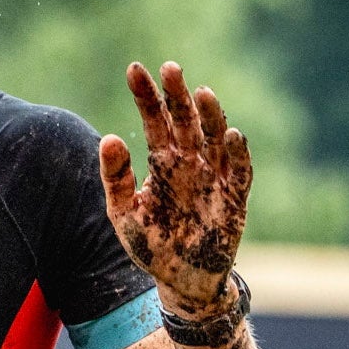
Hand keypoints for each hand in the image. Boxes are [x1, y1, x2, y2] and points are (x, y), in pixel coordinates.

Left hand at [100, 62, 252, 312]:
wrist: (180, 281)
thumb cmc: (152, 245)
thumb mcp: (124, 213)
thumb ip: (116, 178)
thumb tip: (109, 137)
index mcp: (162, 162)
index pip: (154, 120)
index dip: (146, 95)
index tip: (134, 69)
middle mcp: (190, 162)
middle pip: (185, 120)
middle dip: (177, 95)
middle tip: (169, 67)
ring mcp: (214, 178)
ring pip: (214, 138)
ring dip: (210, 115)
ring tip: (200, 92)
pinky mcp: (235, 198)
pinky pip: (240, 172)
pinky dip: (238, 153)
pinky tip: (231, 135)